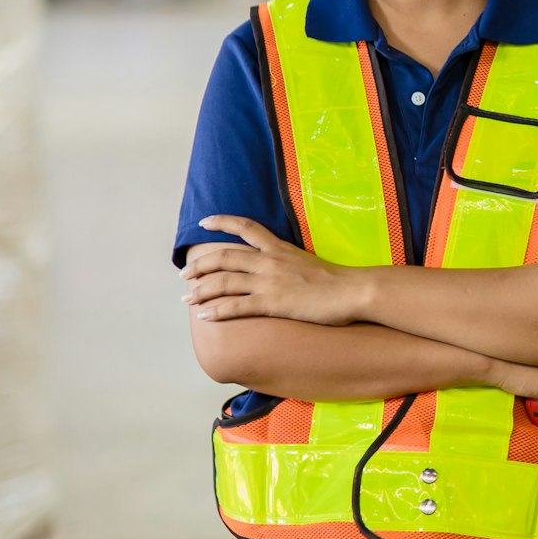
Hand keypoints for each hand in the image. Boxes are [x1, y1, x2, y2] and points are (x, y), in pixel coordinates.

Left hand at [181, 215, 364, 324]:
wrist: (352, 290)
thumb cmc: (335, 279)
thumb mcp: (306, 261)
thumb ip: (286, 261)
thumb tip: (275, 267)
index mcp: (279, 248)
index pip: (246, 227)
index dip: (222, 222)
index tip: (204, 222)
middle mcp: (270, 261)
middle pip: (225, 256)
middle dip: (200, 265)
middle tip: (185, 274)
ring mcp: (270, 282)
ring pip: (224, 281)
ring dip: (201, 290)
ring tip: (187, 298)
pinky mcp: (273, 303)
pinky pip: (237, 306)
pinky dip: (217, 311)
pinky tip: (204, 316)